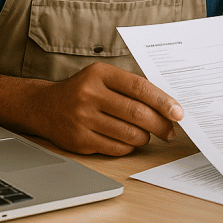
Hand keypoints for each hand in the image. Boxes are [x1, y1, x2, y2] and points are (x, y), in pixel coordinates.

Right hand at [37, 63, 183, 155]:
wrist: (44, 106)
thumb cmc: (83, 90)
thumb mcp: (102, 77)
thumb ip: (130, 86)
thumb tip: (166, 104)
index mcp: (99, 74)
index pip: (139, 87)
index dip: (162, 101)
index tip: (178, 112)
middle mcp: (89, 94)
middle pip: (137, 113)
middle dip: (160, 125)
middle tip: (170, 131)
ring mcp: (83, 119)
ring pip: (129, 134)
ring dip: (144, 137)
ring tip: (146, 134)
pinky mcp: (79, 140)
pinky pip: (116, 148)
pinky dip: (129, 147)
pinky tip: (128, 141)